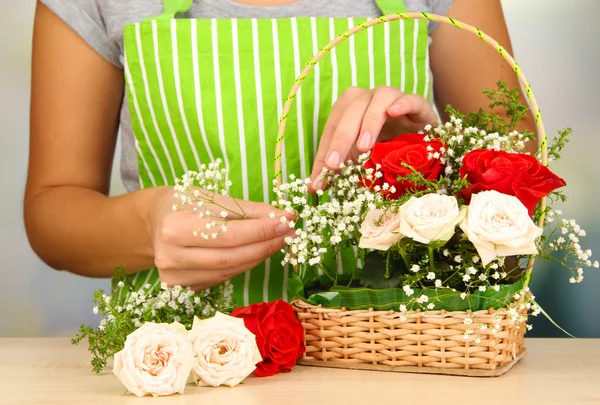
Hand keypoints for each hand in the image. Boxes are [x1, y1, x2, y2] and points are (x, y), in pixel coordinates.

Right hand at [148, 187, 294, 290]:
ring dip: (258, 257)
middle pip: (230, 258)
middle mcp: (171, 257)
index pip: (228, 234)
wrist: (154, 223)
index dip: (260, 231)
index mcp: (174, 228)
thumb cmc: (184, 203)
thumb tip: (284, 217)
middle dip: (265, 246)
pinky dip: (243, 265)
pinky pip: (221, 278)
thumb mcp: (211, 198)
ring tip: (279, 241)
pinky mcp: (182, 289)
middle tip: (289, 234)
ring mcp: (175, 278)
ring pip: (228, 272)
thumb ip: (247, 210)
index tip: (286, 222)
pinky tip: (256, 253)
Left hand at [310, 86, 437, 189]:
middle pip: (351, 111)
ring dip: (369, 122)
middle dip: (341, 139)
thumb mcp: (358, 159)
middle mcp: (369, 98)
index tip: (320, 179)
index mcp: (350, 108)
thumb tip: (314, 187)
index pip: (333, 127)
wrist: (421, 140)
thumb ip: (337, 169)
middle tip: (335, 165)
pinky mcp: (418, 103)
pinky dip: (402, 104)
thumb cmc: (384, 147)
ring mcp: (394, 98)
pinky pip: (410, 98)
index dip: (325, 152)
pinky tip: (394, 113)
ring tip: (364, 146)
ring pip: (379, 100)